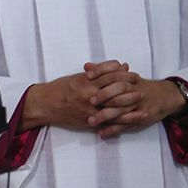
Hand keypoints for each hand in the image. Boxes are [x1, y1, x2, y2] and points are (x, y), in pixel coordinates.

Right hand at [20, 60, 140, 131]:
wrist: (45, 105)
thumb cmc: (60, 89)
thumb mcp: (77, 76)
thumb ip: (98, 72)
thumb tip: (121, 66)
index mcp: (85, 81)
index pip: (110, 75)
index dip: (123, 74)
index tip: (132, 74)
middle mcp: (89, 94)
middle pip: (115, 90)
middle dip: (130, 88)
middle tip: (140, 86)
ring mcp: (89, 109)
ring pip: (115, 106)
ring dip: (131, 104)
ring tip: (142, 99)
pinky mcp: (89, 121)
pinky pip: (110, 122)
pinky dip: (124, 120)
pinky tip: (135, 117)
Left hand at [90, 77, 187, 138]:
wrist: (165, 96)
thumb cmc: (140, 86)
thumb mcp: (126, 76)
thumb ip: (105, 71)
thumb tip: (86, 66)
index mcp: (130, 79)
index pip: (115, 73)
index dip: (102, 72)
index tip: (88, 76)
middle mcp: (135, 91)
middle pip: (120, 90)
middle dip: (105, 95)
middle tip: (90, 100)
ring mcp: (139, 105)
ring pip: (122, 110)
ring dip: (106, 116)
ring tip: (91, 120)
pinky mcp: (141, 118)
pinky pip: (126, 125)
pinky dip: (113, 130)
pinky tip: (101, 133)